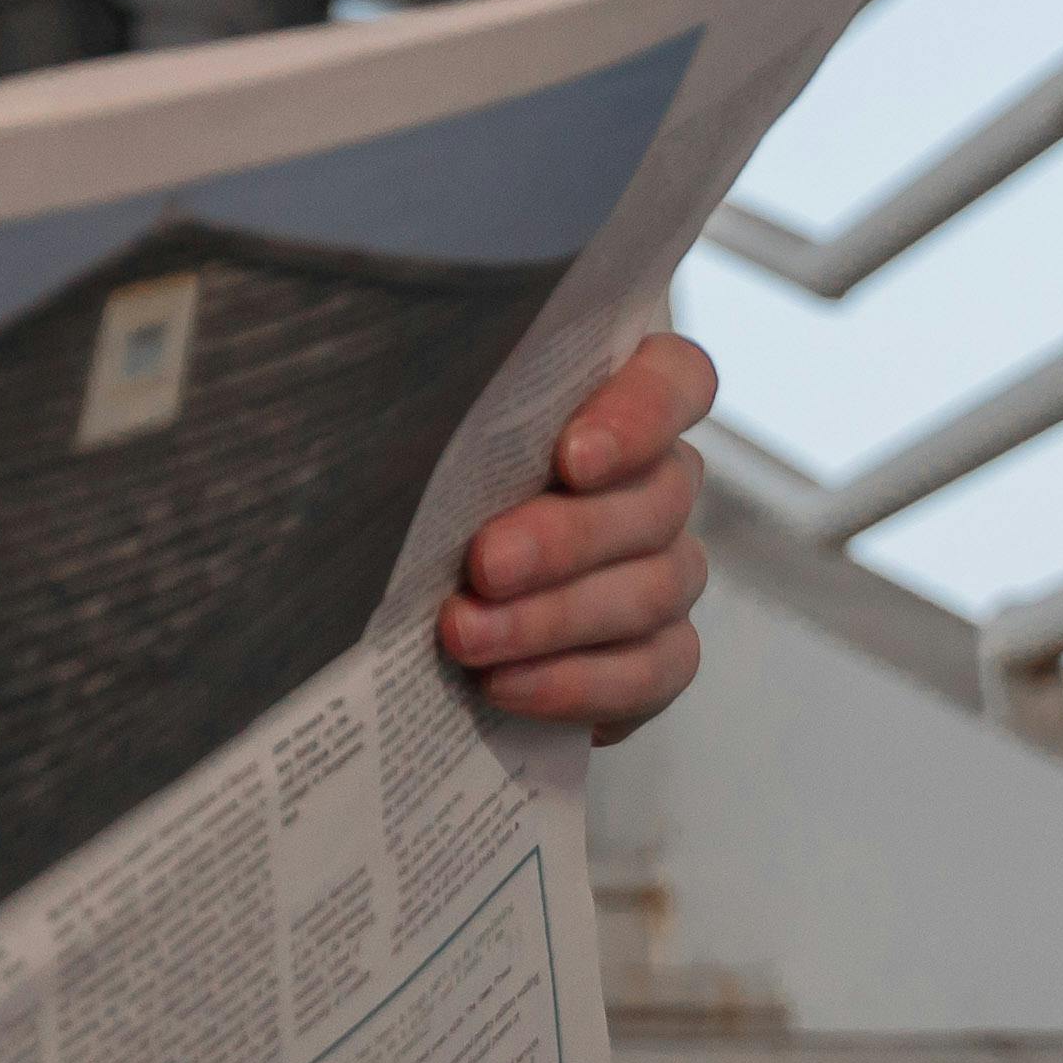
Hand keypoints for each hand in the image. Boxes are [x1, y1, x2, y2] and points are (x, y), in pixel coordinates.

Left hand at [436, 332, 713, 740]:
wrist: (401, 609)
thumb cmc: (408, 488)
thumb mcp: (414, 435)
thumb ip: (436, 407)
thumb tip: (387, 405)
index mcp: (614, 399)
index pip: (675, 378)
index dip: (641, 414)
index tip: (572, 458)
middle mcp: (656, 480)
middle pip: (658, 498)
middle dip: (565, 538)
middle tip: (485, 566)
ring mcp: (666, 568)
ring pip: (654, 589)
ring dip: (553, 618)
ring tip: (467, 635)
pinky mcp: (657, 653)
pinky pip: (651, 672)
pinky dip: (576, 682)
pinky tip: (504, 684)